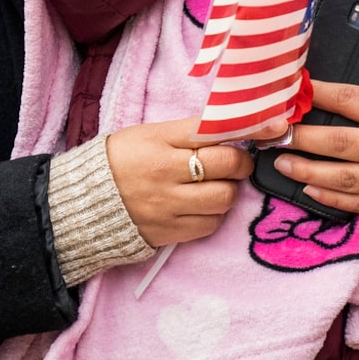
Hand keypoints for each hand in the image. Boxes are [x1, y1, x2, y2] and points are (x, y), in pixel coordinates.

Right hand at [104, 118, 277, 248]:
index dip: (251, 130)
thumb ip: (187, 132)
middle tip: (236, 163)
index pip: (215, 132)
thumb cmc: (119, 160)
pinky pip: (210, 225)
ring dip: (228, 191)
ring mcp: (168, 205)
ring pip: (224, 198)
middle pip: (226, 166)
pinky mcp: (169, 232)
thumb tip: (233, 130)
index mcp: (160, 142)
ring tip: (216, 186)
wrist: (82, 203)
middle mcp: (166, 173)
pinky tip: (202, 206)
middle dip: (241, 164)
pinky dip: (214, 214)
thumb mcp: (148, 134)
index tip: (275, 127)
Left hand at [266, 80, 358, 216]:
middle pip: (341, 143)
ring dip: (308, 171)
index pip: (351, 100)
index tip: (291, 92)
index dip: (317, 95)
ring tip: (283, 163)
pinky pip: (358, 204)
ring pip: (344, 178)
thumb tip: (323, 90)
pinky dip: (330, 198)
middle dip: (302, 139)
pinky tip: (308, 189)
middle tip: (276, 135)